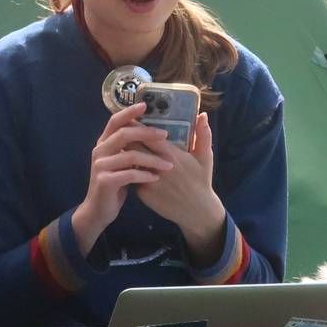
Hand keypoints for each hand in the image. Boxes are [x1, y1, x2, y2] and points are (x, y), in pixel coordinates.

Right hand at [71, 102, 173, 254]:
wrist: (99, 210)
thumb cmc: (115, 184)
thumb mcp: (121, 162)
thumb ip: (129, 148)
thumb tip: (151, 132)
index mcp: (104, 143)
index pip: (115, 121)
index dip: (129, 111)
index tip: (145, 105)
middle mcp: (100, 151)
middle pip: (124, 134)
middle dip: (147, 133)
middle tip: (166, 135)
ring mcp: (101, 166)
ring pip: (130, 156)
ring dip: (153, 159)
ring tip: (169, 165)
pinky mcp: (105, 181)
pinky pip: (129, 175)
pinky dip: (145, 175)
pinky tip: (156, 178)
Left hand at [133, 113, 226, 265]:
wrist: (197, 211)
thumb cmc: (201, 181)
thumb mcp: (206, 157)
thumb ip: (203, 135)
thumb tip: (202, 114)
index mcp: (171, 155)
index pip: (148, 135)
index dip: (137, 125)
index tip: (130, 117)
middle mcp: (157, 166)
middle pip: (134, 146)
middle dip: (126, 137)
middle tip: (120, 130)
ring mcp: (148, 180)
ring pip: (129, 162)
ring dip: (125, 153)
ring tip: (120, 146)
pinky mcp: (143, 193)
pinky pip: (132, 177)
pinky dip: (129, 171)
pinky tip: (126, 167)